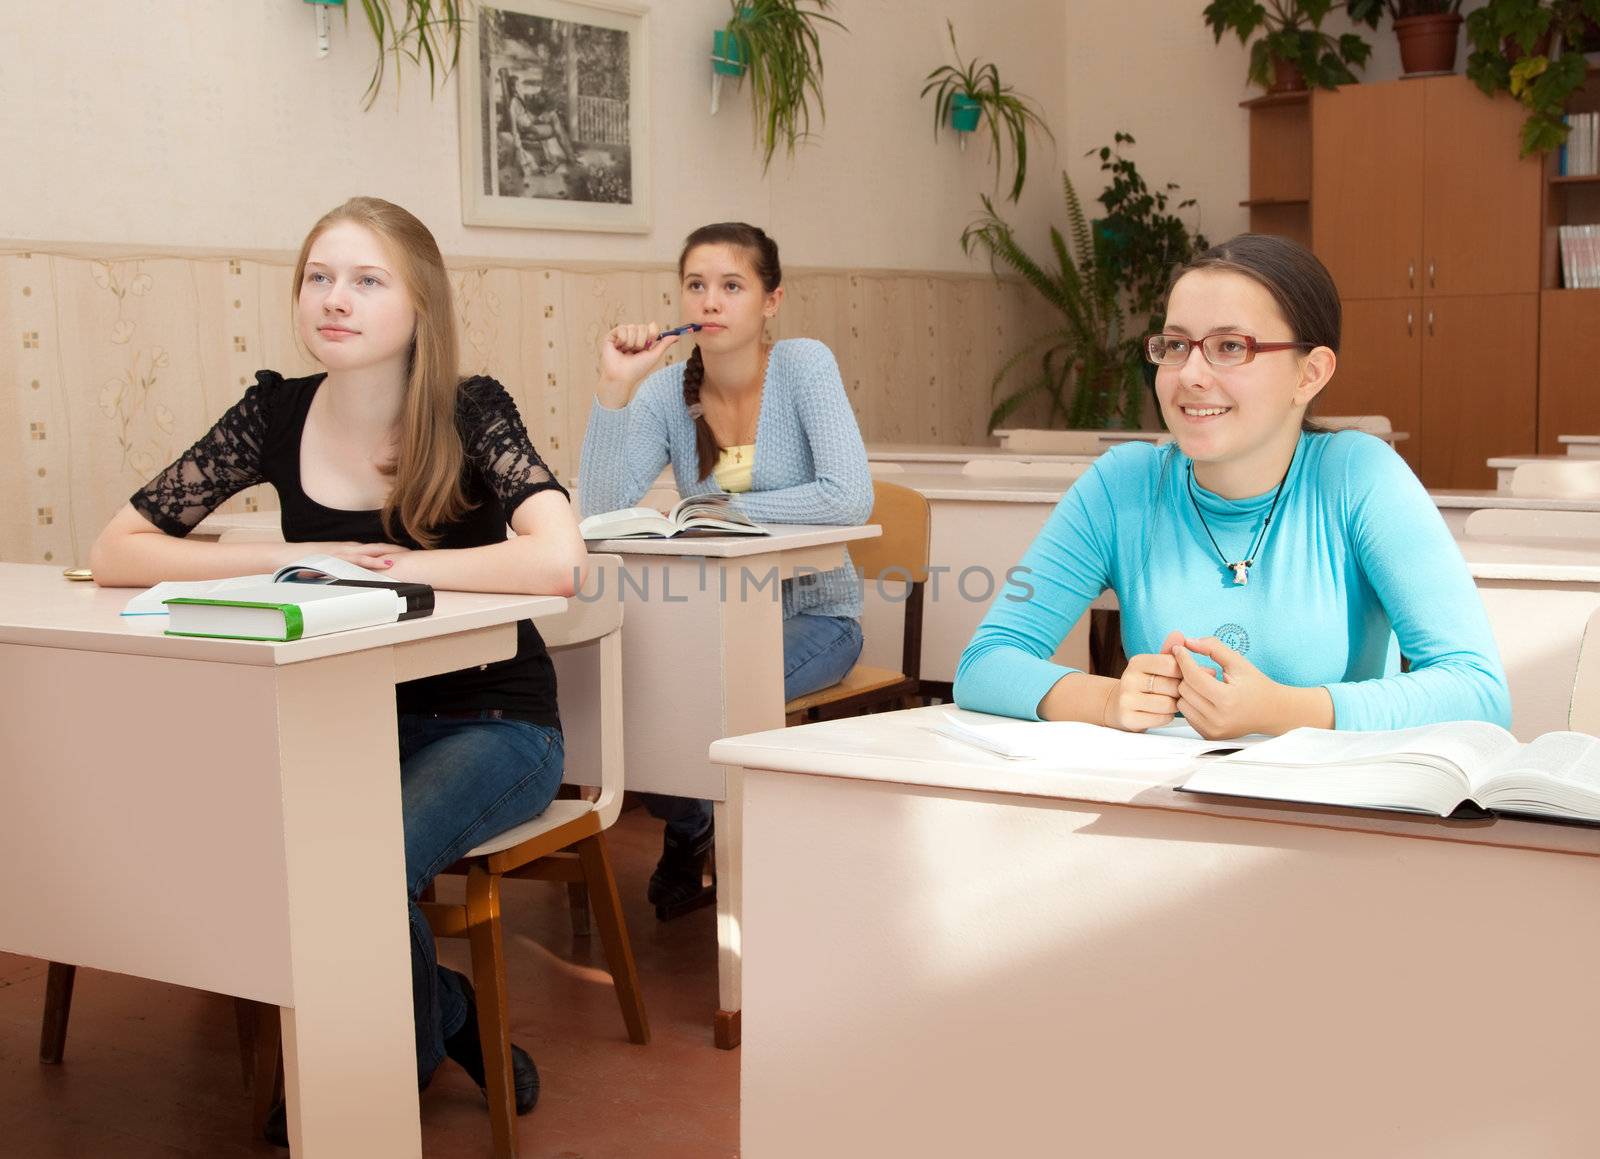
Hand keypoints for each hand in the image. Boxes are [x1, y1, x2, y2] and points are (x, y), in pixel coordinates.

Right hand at [291, 542, 409, 570]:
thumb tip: (353, 575)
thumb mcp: (328, 564)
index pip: (374, 549)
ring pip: (369, 552)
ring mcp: (341, 552)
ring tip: (404, 556)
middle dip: (395, 550)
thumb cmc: (305, 561)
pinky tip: (380, 562)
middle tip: (414, 553)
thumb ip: (342, 567)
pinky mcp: (334, 557)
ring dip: (386, 554)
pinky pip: (355, 559)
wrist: (284, 556)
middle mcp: (347, 548)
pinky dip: (369, 560)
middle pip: (377, 547)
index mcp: (347, 550)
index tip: (408, 553)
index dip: (391, 550)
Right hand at [596, 321, 681, 408]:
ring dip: (632, 343)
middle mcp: (633, 336)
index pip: (652, 327)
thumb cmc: (638, 368)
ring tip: (626, 352)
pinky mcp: (612, 335)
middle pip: (643, 327)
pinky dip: (623, 340)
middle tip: (636, 352)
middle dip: (642, 341)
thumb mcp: (654, 355)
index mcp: (644, 340)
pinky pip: (622, 328)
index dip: (652, 334)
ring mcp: (622, 335)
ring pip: (632, 327)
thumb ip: (665, 344)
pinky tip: (619, 348)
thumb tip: (677, 335)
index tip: (649, 345)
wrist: (622, 376)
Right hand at [1102, 629, 1184, 731]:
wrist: (1116, 705)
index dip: (1186, 672)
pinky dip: (1167, 717)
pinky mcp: (1128, 718)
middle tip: (1180, 692)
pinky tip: (1162, 713)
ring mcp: (1126, 699)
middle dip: (1181, 691)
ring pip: (1168, 704)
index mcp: (1136, 662)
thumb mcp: (1154, 665)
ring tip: (1171, 702)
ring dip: (1175, 706)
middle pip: (1172, 685)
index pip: (1171, 664)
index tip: (1191, 677)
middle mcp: (1129, 679)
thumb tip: (1179, 635)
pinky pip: (1162, 719)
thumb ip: (1169, 651)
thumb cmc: (1144, 684)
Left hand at [1172, 635, 1296, 738]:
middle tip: (1206, 671)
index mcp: (1227, 699)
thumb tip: (1187, 642)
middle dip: (1189, 676)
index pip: (1193, 676)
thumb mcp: (1238, 662)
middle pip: (1184, 689)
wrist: (1272, 712)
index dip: (1183, 659)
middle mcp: (1218, 718)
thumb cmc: (1256, 685)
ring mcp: (1212, 730)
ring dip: (1188, 690)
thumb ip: (1213, 648)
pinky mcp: (1208, 736)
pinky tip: (1206, 698)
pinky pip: (1187, 715)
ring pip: (1181, 703)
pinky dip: (1191, 704)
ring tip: (1206, 685)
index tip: (1178, 648)